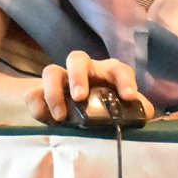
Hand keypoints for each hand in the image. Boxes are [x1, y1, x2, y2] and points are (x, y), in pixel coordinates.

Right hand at [23, 49, 156, 123]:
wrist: (78, 118)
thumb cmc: (106, 110)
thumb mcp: (123, 111)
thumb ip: (136, 111)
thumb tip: (146, 113)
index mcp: (107, 73)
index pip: (118, 69)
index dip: (124, 81)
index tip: (128, 97)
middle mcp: (83, 71)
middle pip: (76, 58)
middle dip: (78, 76)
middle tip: (80, 97)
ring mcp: (59, 80)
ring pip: (50, 71)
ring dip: (54, 90)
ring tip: (61, 115)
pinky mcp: (40, 94)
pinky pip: (32, 93)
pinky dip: (37, 104)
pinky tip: (45, 118)